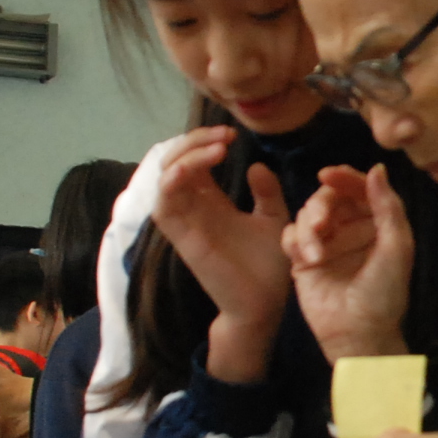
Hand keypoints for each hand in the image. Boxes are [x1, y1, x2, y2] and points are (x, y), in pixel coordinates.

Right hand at [153, 127, 292, 336]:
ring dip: (184, 157)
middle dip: (193, 141)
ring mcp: (185, 222)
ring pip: (164, 178)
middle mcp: (193, 207)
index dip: (205, 140)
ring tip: (217, 149)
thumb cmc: (268, 265)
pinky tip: (191, 170)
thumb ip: (266, 192)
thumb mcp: (274, 218)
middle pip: (173, 161)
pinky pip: (163, 206)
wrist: (264, 303)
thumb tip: (255, 164)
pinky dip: (171, 182)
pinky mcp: (182, 239)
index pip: (193, 159)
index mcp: (211, 199)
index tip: (233, 134)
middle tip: (224, 136)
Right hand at [282, 166, 413, 363]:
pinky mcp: (303, 258)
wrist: (357, 332)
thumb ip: (388, 207)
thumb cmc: (384, 294)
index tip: (328, 175)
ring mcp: (326, 242)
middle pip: (328, 197)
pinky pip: (290, 234)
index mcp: (377, 223)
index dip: (344, 177)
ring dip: (308, 228)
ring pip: (307, 213)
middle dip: (320, 204)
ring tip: (315, 254)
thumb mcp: (396, 247)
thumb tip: (378, 168)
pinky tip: (305, 257)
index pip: (359, 188)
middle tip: (320, 224)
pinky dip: (294, 240)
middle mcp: (350, 229)